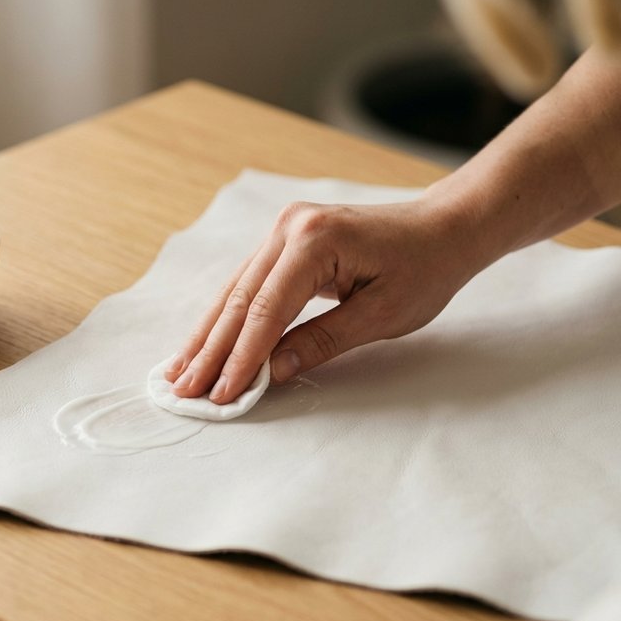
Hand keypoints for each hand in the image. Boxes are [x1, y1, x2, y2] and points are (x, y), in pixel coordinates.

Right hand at [164, 198, 492, 402]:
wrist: (442, 229)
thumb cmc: (424, 269)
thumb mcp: (381, 315)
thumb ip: (323, 341)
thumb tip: (272, 371)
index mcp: (316, 240)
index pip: (266, 309)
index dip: (241, 357)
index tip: (221, 393)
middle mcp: (289, 227)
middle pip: (240, 299)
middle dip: (211, 350)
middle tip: (184, 391)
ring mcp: (282, 229)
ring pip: (235, 291)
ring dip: (208, 336)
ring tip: (178, 374)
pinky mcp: (283, 239)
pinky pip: (247, 284)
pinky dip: (226, 318)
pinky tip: (203, 343)